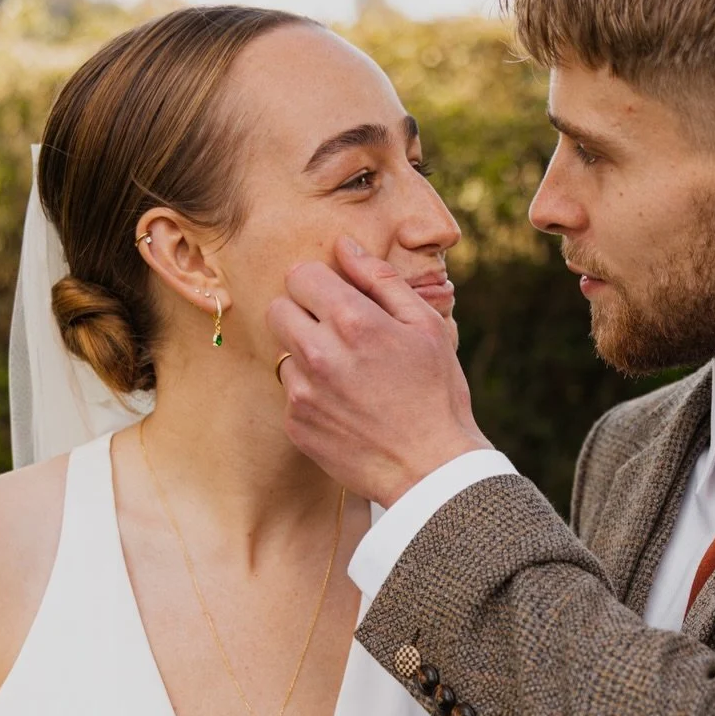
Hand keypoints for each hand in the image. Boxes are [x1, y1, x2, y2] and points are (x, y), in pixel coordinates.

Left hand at [266, 240, 491, 506]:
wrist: (431, 469)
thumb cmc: (437, 394)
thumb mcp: (425, 327)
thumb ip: (380, 280)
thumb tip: (344, 245)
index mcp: (352, 322)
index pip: (300, 275)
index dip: (320, 282)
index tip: (338, 297)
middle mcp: (318, 354)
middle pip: (278, 309)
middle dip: (303, 312)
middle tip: (338, 333)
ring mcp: (302, 393)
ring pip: (283, 351)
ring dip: (307, 355)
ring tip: (348, 376)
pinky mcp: (296, 424)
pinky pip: (291, 392)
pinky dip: (312, 393)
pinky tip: (346, 406)